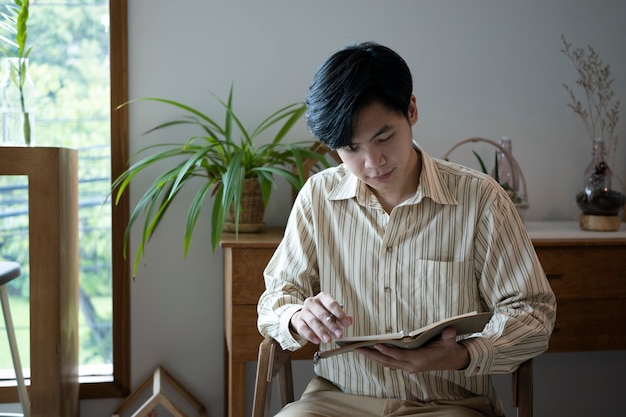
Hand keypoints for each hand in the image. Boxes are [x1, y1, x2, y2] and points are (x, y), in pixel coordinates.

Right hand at [290, 292, 353, 343]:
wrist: (305, 316)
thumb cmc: (321, 313)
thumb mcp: (332, 312)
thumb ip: (342, 317)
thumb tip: (350, 320)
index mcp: (322, 297)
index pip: (332, 304)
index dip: (340, 314)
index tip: (346, 324)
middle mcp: (312, 302)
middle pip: (322, 314)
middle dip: (332, 325)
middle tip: (339, 334)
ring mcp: (304, 311)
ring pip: (312, 321)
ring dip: (321, 331)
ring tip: (328, 340)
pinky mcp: (298, 321)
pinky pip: (303, 328)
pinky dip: (311, 335)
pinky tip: (317, 340)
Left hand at [355, 327, 469, 372]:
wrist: (451, 360)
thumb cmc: (448, 348)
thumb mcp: (450, 341)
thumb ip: (448, 336)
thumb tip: (449, 330)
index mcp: (420, 359)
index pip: (400, 356)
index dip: (388, 352)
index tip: (377, 346)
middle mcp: (412, 365)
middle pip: (388, 361)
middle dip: (372, 355)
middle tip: (357, 348)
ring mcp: (408, 367)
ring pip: (386, 363)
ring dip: (372, 357)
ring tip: (359, 349)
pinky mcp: (406, 367)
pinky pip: (390, 363)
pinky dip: (379, 358)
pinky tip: (370, 353)